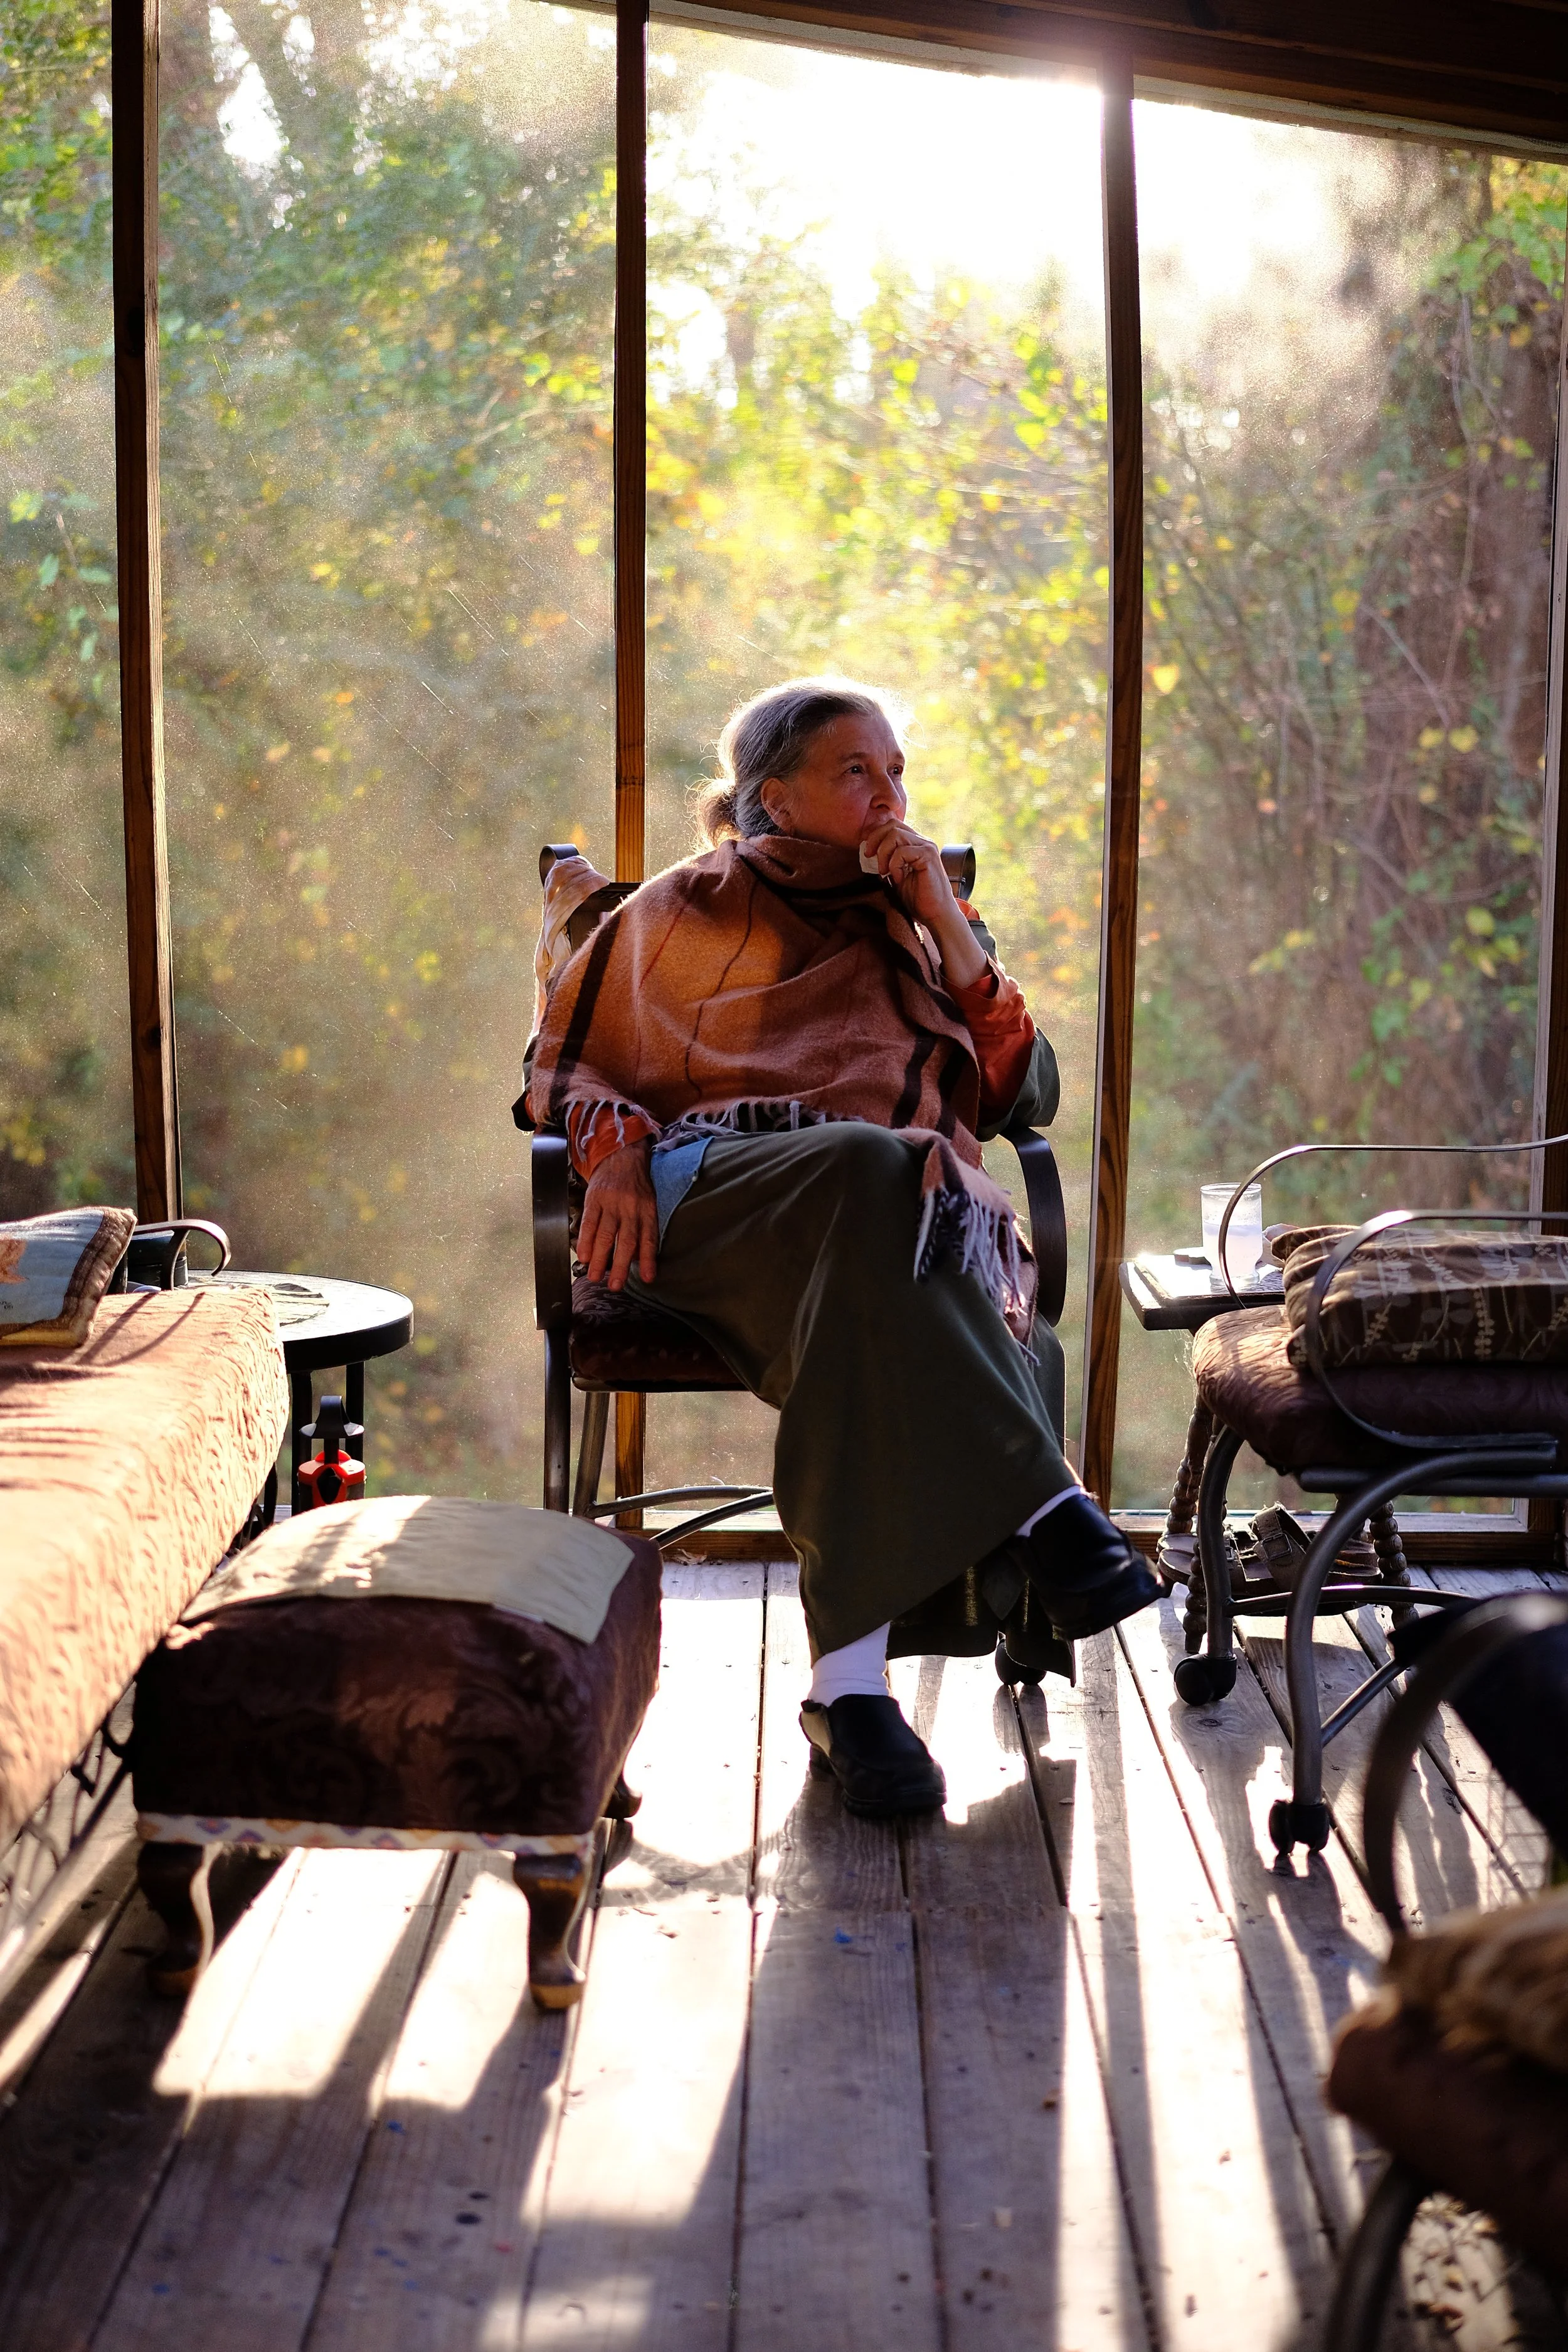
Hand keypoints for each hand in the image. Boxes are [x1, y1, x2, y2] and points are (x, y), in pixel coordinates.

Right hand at [579, 1139, 657, 1290]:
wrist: (620, 1154)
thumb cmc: (636, 1185)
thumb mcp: (648, 1203)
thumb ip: (644, 1229)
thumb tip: (640, 1259)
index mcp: (647, 1209)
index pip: (649, 1237)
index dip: (649, 1259)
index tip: (648, 1279)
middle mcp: (631, 1207)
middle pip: (626, 1240)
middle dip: (620, 1265)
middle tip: (615, 1286)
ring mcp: (611, 1202)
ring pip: (606, 1234)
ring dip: (600, 1258)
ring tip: (595, 1276)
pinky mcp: (594, 1198)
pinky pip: (589, 1222)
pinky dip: (585, 1240)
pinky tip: (583, 1256)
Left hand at [859, 819, 986, 988]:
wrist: (936, 914)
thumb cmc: (918, 899)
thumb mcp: (896, 876)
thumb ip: (887, 862)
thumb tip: (869, 852)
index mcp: (915, 844)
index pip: (893, 826)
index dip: (876, 835)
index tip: (867, 853)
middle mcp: (922, 842)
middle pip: (893, 825)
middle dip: (875, 840)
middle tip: (869, 857)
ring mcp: (926, 847)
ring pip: (895, 835)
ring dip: (883, 854)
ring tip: (884, 872)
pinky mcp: (928, 856)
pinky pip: (902, 851)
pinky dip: (894, 865)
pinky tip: (898, 879)